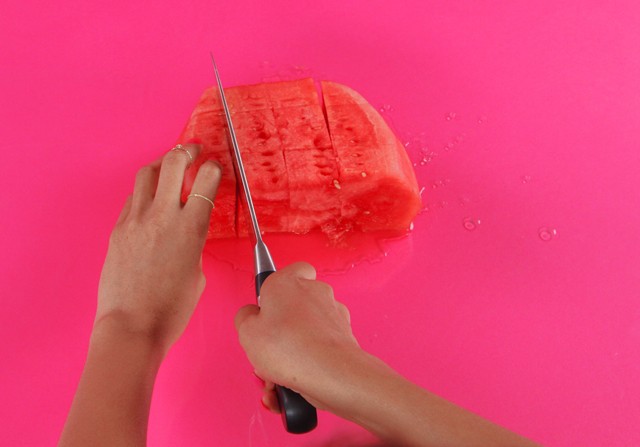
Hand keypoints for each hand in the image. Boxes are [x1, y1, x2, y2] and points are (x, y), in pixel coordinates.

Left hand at [96, 143, 221, 351]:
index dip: (214, 167)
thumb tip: (189, 231)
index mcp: (190, 228)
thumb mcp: (197, 272)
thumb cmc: (172, 308)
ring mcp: (135, 220)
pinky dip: (146, 192)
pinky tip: (152, 200)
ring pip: (147, 173)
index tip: (216, 167)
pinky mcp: (118, 230)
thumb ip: (195, 243)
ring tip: (170, 166)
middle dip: (187, 150)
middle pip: (173, 162)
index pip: (207, 179)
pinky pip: (133, 199)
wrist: (132, 326)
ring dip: (162, 164)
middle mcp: (162, 216)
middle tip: (194, 149)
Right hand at [234, 262, 361, 412]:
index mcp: (289, 282)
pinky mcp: (343, 335)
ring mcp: (332, 313)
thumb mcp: (246, 331)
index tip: (266, 305)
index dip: (279, 286)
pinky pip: (319, 347)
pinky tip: (292, 385)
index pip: (292, 269)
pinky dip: (306, 363)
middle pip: (295, 305)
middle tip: (268, 347)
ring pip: (306, 330)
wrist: (330, 372)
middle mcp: (315, 292)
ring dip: (291, 351)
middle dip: (280, 328)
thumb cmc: (290, 347)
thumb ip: (245, 317)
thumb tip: (251, 315)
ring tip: (276, 375)